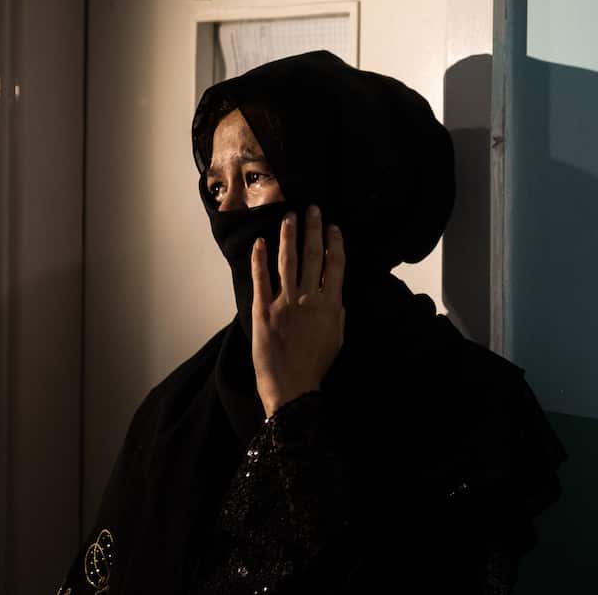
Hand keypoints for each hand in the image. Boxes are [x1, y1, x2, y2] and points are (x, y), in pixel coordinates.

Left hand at [250, 204, 345, 417]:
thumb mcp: (337, 337)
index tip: (334, 226)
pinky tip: (259, 242)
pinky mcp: (262, 311)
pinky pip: (261, 280)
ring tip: (289, 217)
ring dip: (288, 237)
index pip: (335, 265)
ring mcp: (284, 303)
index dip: (334, 243)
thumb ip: (338, 312)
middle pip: (312, 256)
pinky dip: (259, 260)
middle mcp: (308, 298)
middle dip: (313, 229)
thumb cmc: (317, 365)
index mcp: (330, 304)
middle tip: (312, 209)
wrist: (292, 388)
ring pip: (287, 261)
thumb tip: (336, 292)